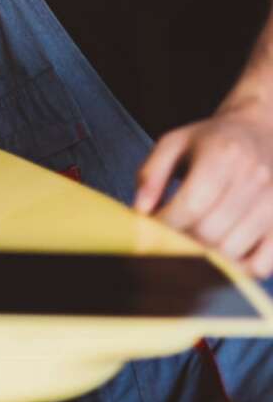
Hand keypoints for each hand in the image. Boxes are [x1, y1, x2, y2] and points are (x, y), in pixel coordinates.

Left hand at [135, 106, 272, 276]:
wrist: (261, 132)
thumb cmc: (209, 141)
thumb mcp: (173, 143)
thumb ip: (151, 174)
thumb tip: (140, 212)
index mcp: (223, 154)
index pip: (192, 204)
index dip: (165, 223)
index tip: (149, 227)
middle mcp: (255, 179)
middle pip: (210, 232)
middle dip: (180, 240)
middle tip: (166, 236)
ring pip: (231, 252)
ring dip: (204, 256)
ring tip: (190, 241)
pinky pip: (261, 265)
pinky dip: (236, 269)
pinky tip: (219, 253)